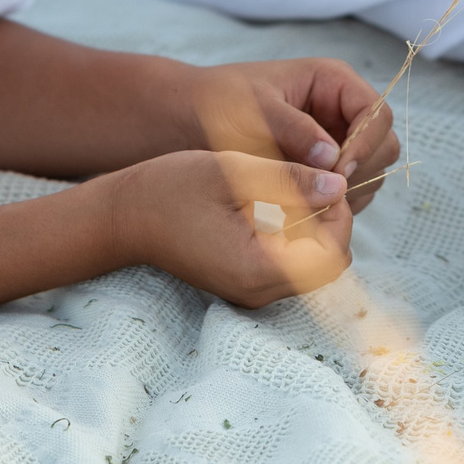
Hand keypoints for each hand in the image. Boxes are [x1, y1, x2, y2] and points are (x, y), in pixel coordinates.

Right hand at [107, 150, 355, 305]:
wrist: (124, 216)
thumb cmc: (171, 189)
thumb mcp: (233, 172)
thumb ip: (288, 180)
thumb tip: (339, 186)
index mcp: (257, 269)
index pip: (332, 255)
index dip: (338, 215)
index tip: (324, 178)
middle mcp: (258, 291)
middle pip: (328, 265)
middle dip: (330, 222)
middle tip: (311, 181)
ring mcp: (251, 291)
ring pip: (312, 265)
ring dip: (314, 228)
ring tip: (294, 188)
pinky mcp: (245, 283)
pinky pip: (290, 264)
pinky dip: (295, 235)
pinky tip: (277, 204)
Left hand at [180, 58, 401, 208]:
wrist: (192, 121)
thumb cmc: (222, 103)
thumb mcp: (254, 111)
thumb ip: (294, 131)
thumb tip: (333, 159)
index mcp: (334, 83)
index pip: (377, 113)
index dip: (366, 143)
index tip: (339, 171)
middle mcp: (343, 112)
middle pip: (384, 145)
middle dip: (362, 171)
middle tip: (327, 192)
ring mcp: (338, 143)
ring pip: (371, 174)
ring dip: (349, 192)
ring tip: (311, 203)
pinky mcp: (325, 170)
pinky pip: (349, 193)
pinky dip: (335, 205)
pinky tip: (304, 211)